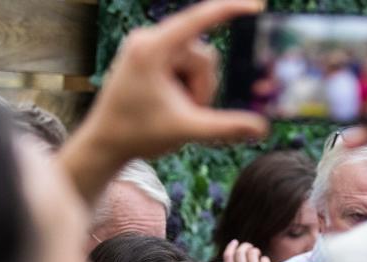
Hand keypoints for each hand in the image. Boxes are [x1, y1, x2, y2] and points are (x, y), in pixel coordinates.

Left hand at [85, 0, 267, 160]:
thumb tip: (262, 128)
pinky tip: (170, 103)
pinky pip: (182, 63)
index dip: (229, 10)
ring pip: (196, 62)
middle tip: (187, 113)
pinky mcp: (148, 54)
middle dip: (202, 87)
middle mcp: (148, 39)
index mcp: (152, 49)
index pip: (198, 19)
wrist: (104, 143)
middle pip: (202, 55)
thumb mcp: (186, 130)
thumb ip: (225, 127)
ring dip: (195, 89)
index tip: (255, 6)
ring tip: (176, 111)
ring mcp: (147, 45)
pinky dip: (185, 85)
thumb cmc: (138, 134)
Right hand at [223, 240, 271, 261]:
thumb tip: (236, 248)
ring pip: (253, 252)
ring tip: (258, 258)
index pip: (227, 256)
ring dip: (256, 252)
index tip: (235, 242)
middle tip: (249, 247)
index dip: (231, 246)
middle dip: (245, 246)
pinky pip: (264, 258)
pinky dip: (265, 261)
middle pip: (240, 251)